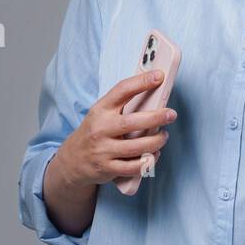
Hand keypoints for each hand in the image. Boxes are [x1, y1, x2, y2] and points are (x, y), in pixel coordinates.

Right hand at [55, 69, 177, 187]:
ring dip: (156, 142)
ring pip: (136, 147)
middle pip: (132, 122)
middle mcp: (100, 129)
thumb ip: (122, 105)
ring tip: (163, 136)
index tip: (159, 76)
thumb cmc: (95, 132)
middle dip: (156, 117)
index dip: (142, 82)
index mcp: (101, 110)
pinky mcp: (107, 168)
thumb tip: (153, 92)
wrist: (73, 159)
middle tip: (171, 114)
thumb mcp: (101, 113)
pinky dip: (148, 161)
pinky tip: (154, 154)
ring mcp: (103, 150)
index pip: (122, 90)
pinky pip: (133, 167)